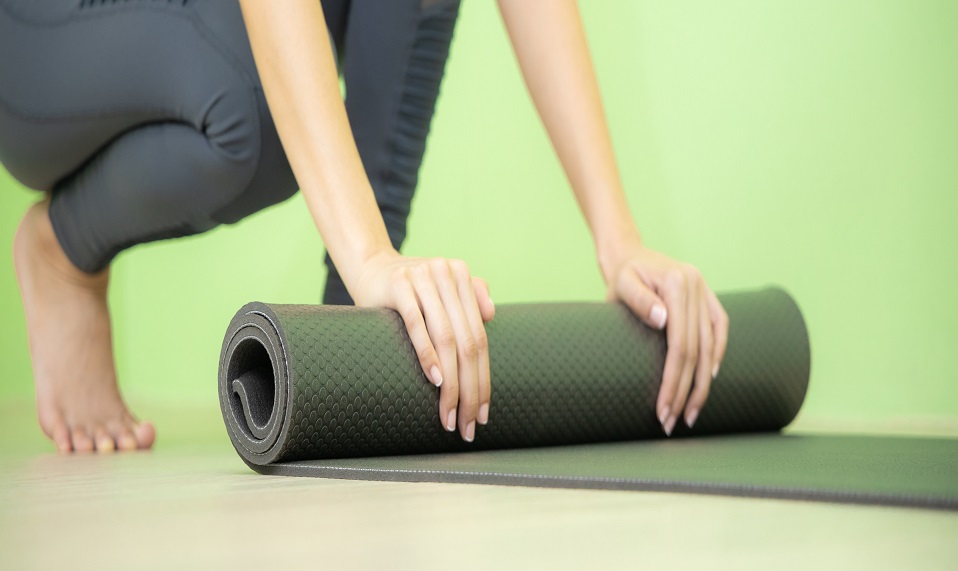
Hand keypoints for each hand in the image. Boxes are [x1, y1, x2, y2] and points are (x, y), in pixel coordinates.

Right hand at [352, 250, 494, 441]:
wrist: (370, 268)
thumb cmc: (409, 290)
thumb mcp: (441, 291)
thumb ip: (469, 297)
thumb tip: (492, 315)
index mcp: (462, 275)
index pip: (479, 338)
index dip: (484, 378)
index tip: (482, 414)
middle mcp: (446, 273)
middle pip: (467, 342)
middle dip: (470, 389)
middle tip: (466, 424)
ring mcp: (423, 277)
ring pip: (447, 338)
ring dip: (451, 382)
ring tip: (449, 414)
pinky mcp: (399, 285)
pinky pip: (418, 325)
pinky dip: (428, 354)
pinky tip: (436, 380)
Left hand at [602, 243, 728, 435]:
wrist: (630, 256)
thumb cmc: (622, 276)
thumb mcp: (622, 284)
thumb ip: (639, 300)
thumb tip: (663, 320)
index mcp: (679, 284)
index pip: (681, 345)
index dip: (674, 381)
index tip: (663, 409)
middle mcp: (698, 287)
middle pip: (697, 351)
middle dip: (685, 391)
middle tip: (672, 421)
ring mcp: (706, 291)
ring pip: (712, 346)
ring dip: (703, 383)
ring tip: (691, 413)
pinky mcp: (709, 297)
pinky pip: (720, 329)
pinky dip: (718, 354)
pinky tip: (710, 379)